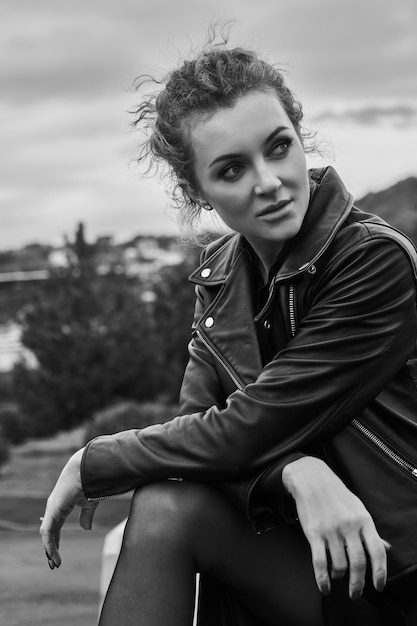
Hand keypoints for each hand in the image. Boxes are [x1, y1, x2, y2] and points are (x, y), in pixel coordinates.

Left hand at [39, 447, 98, 568]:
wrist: (88, 469)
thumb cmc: (90, 482)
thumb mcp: (90, 504)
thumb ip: (86, 516)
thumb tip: (86, 529)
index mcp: (61, 506)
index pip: (55, 526)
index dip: (56, 541)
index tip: (58, 554)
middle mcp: (54, 508)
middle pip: (49, 532)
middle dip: (51, 548)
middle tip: (54, 563)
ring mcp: (52, 509)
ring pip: (47, 534)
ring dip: (50, 550)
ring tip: (54, 563)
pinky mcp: (52, 510)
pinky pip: (47, 532)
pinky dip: (49, 545)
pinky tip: (53, 555)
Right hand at [282, 456, 388, 599]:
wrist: (311, 478)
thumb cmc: (336, 494)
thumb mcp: (358, 508)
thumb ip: (369, 530)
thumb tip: (385, 548)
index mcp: (363, 520)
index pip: (377, 551)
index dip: (380, 572)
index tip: (378, 586)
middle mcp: (349, 526)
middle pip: (358, 562)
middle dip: (358, 584)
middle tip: (356, 594)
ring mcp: (330, 530)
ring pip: (339, 564)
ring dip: (340, 576)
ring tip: (338, 577)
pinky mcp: (313, 533)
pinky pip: (319, 562)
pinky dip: (322, 579)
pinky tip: (324, 586)